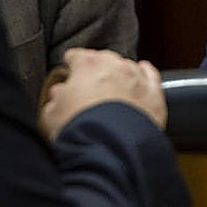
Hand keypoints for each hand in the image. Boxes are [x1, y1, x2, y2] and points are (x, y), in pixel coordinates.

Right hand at [38, 48, 166, 141]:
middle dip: (96, 72)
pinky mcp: (154, 96)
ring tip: (113, 93)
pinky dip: (145, 78)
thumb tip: (58, 95)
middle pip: (104, 60)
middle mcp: (115, 66)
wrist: (109, 150)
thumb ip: (55, 100)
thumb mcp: (52, 115)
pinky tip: (141, 84)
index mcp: (87, 65)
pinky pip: (151, 79)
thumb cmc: (80, 130)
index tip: (69, 75)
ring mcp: (137, 79)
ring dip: (120, 77)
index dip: (71, 66)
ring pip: (128, 68)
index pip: (76, 56)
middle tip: (89, 91)